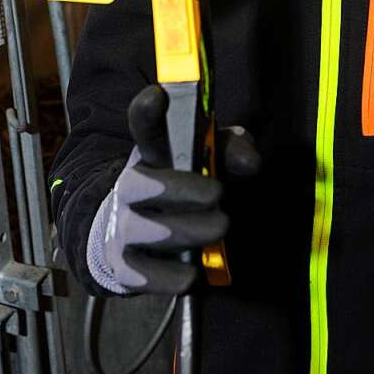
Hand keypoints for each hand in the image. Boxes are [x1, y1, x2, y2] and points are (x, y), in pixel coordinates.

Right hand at [102, 85, 259, 294]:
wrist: (128, 233)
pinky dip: (170, 277)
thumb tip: (251, 161)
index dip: (147, 112)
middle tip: (218, 194)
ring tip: (218, 227)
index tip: (158, 96)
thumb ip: (232, 149)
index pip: (143, 128)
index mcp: (150, 155)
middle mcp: (129, 188)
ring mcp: (121, 227)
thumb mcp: (207, 158)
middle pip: (145, 184)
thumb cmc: (178, 186)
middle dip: (184, 190)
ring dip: (188, 231)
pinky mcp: (121, 267)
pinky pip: (142, 275)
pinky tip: (191, 273)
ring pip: (148, 231)